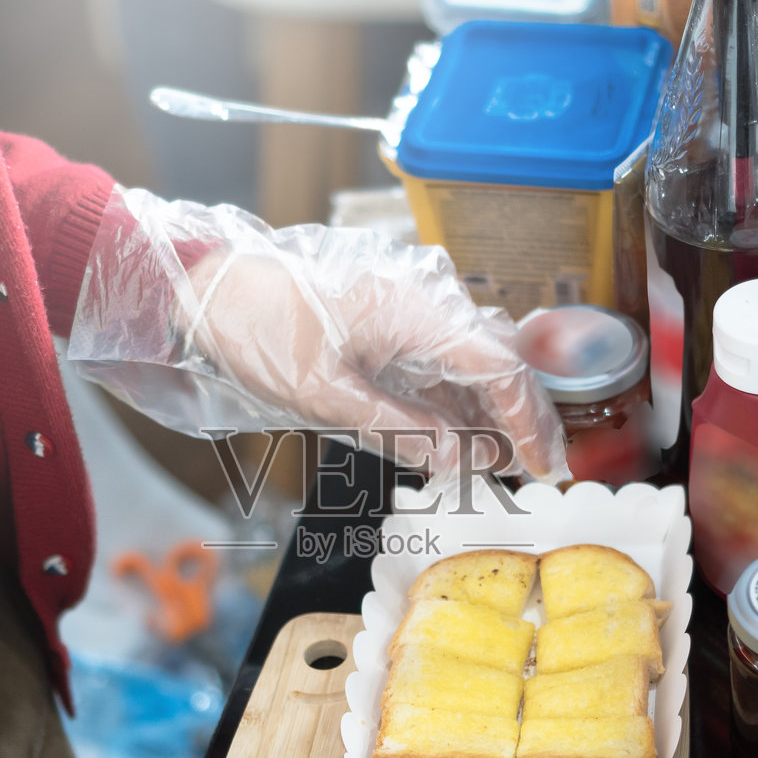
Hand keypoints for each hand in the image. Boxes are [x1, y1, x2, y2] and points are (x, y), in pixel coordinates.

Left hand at [186, 246, 567, 480]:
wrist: (211, 288)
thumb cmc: (258, 330)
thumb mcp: (324, 394)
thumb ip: (398, 429)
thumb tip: (459, 462)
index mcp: (417, 309)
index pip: (500, 366)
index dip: (530, 419)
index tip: (546, 464)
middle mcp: (427, 300)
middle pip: (501, 359)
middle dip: (525, 416)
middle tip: (542, 469)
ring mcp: (413, 307)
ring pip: (477, 360)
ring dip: (495, 410)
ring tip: (507, 462)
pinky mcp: (394, 320)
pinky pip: (443, 359)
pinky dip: (462, 399)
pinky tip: (468, 436)